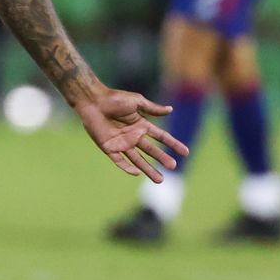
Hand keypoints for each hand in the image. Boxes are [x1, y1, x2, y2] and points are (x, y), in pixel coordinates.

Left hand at [72, 86, 189, 180]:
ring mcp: (122, 143)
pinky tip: (136, 173)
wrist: (93, 101)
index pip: (161, 137)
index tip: (185, 152)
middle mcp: (133, 136)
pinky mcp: (109, 148)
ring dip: (148, 169)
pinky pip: (120, 161)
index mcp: (141, 125)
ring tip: (159, 180)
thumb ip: (153, 109)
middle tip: (173, 167)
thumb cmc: (114, 98)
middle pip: (151, 151)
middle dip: (162, 159)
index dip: (173, 144)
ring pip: (138, 160)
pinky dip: (127, 167)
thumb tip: (171, 110)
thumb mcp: (137, 102)